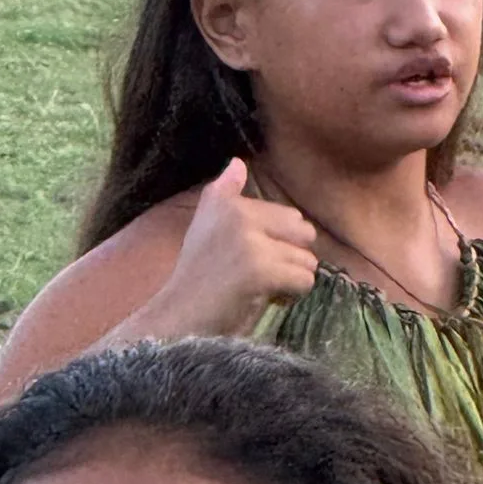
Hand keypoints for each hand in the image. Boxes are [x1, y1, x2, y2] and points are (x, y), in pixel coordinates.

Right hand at [142, 160, 319, 339]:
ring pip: (304, 259)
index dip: (281, 243)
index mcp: (227, 202)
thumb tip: (238, 163)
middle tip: (268, 277)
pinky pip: (302, 280)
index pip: (287, 216)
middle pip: (301, 233)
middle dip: (294, 258)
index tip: (258, 262)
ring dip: (292, 280)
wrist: (178, 320)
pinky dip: (293, 295)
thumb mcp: (204, 228)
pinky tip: (271, 300)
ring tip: (266, 291)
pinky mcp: (259, 270)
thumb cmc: (195, 281)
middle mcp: (238, 214)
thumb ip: (223, 193)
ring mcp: (249, 242)